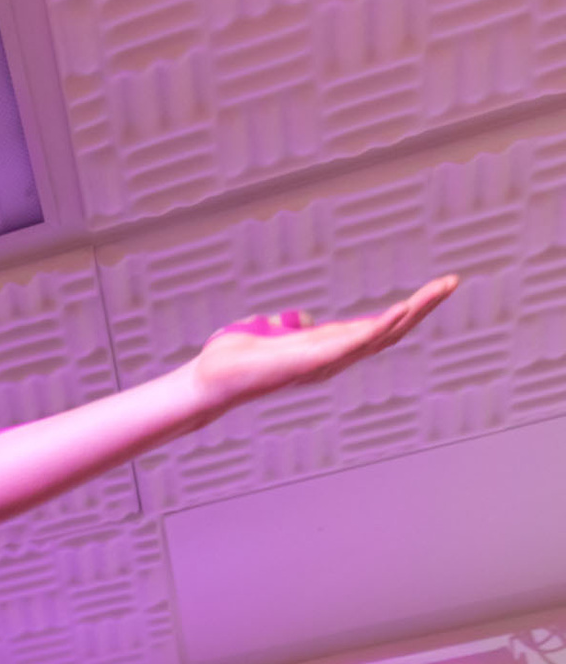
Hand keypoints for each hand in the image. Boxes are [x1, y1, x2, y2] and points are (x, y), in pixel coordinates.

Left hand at [187, 273, 456, 416]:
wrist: (210, 381)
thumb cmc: (234, 360)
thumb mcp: (270, 334)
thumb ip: (288, 327)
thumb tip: (297, 319)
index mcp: (328, 349)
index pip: (378, 330)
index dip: (407, 312)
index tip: (433, 291)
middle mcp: (333, 359)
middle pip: (390, 332)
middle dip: (423, 308)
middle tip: (452, 282)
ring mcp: (326, 362)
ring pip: (381, 336)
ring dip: (413, 312)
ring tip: (440, 289)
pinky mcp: (312, 362)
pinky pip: (354, 345)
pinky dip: (379, 328)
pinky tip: (401, 310)